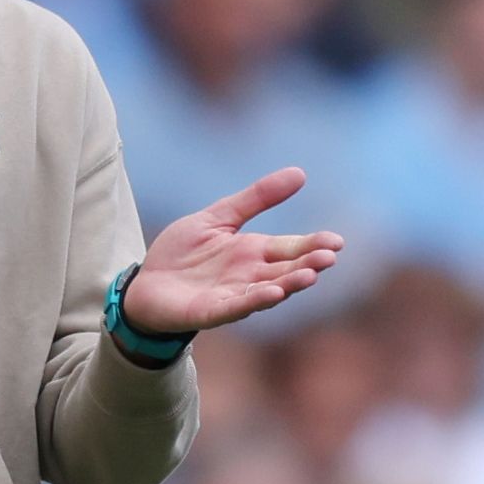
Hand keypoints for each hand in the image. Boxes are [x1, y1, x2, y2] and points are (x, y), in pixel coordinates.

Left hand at [122, 167, 342, 333]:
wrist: (146, 284)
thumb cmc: (182, 252)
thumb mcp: (218, 217)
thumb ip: (255, 198)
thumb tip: (300, 173)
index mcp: (253, 252)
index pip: (291, 247)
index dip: (313, 245)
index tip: (337, 241)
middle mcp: (250, 276)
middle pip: (286, 270)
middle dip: (308, 264)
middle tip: (329, 257)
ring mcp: (232, 295)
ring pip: (268, 290)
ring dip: (289, 284)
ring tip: (309, 275)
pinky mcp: (211, 311)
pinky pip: (236, 306)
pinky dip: (254, 300)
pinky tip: (272, 293)